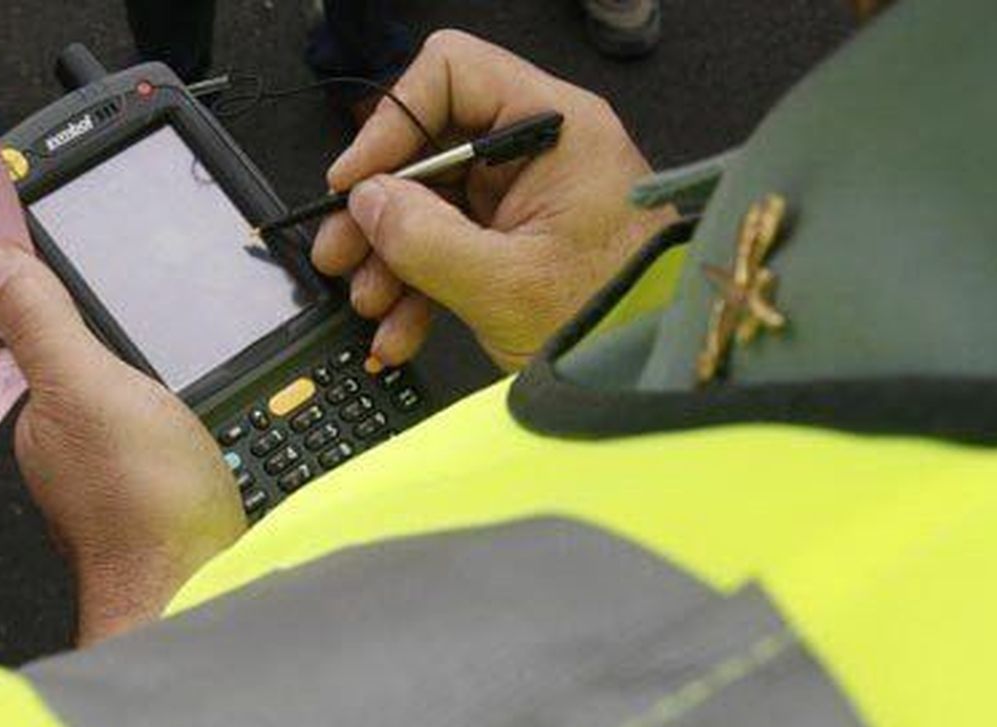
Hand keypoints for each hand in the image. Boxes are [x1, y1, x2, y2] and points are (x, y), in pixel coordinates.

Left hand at [0, 241, 246, 644]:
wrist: (201, 590)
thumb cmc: (140, 508)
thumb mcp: (88, 385)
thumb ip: (42, 324)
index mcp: (35, 416)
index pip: (13, 338)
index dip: (14, 292)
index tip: (13, 251)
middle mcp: (64, 448)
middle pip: (64, 367)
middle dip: (69, 328)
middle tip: (63, 271)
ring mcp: (111, 473)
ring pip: (108, 402)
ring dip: (121, 370)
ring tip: (125, 326)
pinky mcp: (159, 493)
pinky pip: (145, 434)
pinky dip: (155, 411)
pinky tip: (177, 405)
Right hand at [312, 30, 675, 369]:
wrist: (653, 381)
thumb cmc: (619, 323)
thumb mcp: (506, 285)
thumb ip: (425, 238)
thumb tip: (368, 203)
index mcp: (555, 129)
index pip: (452, 74)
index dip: (392, 121)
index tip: (356, 179)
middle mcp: (540, 151)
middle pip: (429, 146)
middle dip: (380, 208)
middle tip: (343, 248)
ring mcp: (526, 198)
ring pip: (430, 203)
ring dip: (390, 256)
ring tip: (371, 300)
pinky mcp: (518, 242)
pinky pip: (448, 245)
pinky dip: (416, 285)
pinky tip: (399, 326)